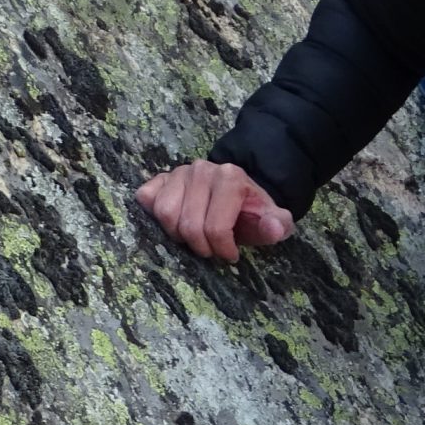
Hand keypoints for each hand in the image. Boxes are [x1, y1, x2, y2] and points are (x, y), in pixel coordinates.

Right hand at [136, 159, 293, 260]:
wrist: (238, 194)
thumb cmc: (251, 212)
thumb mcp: (272, 221)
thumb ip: (277, 225)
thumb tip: (273, 228)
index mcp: (231, 178)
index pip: (216, 227)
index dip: (221, 249)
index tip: (230, 255)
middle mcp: (202, 169)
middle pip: (189, 225)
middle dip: (200, 246)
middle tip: (211, 249)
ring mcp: (179, 171)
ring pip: (165, 214)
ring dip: (178, 235)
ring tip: (195, 237)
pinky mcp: (161, 177)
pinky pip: (147, 200)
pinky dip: (156, 216)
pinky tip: (176, 222)